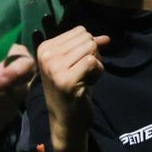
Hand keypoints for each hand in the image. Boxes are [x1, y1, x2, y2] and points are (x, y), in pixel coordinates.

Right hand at [35, 27, 108, 151]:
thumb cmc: (73, 88)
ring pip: (91, 48)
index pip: (80, 31)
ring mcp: (54, 68)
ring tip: (83, 79)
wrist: (66, 120)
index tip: (76, 66)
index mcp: (44, 48)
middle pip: (87, 38)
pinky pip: (93, 62)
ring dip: (96, 64)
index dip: (87, 47)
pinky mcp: (66, 80)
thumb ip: (91, 47)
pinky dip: (98, 72)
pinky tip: (87, 85)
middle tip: (81, 74)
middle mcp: (45, 56)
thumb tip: (106, 38)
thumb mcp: (78, 63)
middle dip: (93, 55)